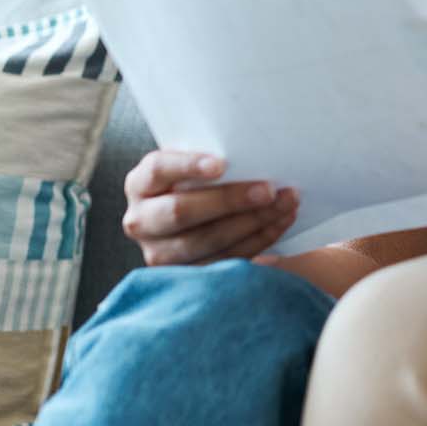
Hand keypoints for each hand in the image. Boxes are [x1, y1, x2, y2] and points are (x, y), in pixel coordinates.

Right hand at [121, 150, 299, 266]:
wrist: (198, 215)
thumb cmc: (199, 181)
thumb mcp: (195, 165)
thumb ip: (211, 157)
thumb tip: (251, 150)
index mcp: (141, 184)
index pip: (158, 170)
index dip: (188, 166)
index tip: (222, 164)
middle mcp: (142, 221)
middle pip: (181, 212)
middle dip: (229, 200)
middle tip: (269, 189)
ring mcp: (160, 253)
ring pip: (207, 240)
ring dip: (253, 222)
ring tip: (286, 203)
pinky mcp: (185, 275)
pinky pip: (225, 259)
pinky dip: (259, 240)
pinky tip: (280, 222)